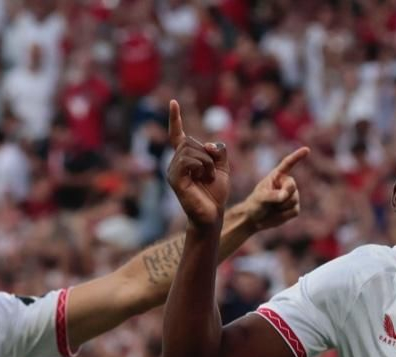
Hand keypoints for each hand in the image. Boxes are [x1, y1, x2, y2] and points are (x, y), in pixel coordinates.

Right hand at [166, 100, 230, 228]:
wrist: (213, 215)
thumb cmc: (216, 193)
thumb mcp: (223, 167)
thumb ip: (219, 151)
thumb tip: (209, 145)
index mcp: (185, 158)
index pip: (177, 135)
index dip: (175, 119)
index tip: (173, 102)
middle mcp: (175, 162)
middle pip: (190, 141)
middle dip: (207, 154)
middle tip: (211, 172)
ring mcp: (173, 171)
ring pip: (191, 150)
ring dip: (207, 162)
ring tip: (208, 177)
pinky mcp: (175, 179)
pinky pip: (189, 161)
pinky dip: (202, 166)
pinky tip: (204, 177)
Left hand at [242, 146, 309, 231]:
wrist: (256, 218)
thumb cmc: (255, 203)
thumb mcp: (260, 197)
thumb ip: (272, 195)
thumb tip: (284, 196)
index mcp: (277, 176)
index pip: (288, 164)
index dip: (297, 157)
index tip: (306, 150)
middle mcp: (287, 183)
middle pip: (292, 187)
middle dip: (284, 195)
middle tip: (272, 202)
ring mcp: (292, 196)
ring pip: (293, 200)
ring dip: (281, 207)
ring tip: (272, 207)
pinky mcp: (294, 208)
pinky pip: (294, 211)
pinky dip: (284, 215)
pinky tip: (277, 214)